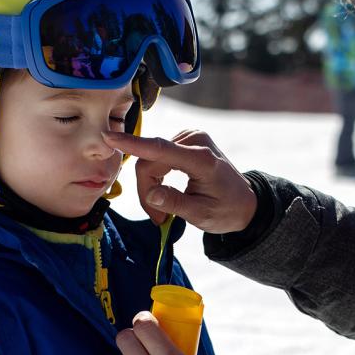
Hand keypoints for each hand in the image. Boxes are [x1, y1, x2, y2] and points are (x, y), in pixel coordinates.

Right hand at [102, 129, 257, 232]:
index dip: (133, 144)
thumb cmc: (225, 211)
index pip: (161, 149)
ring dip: (152, 186)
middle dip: (148, 191)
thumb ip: (175, 203)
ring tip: (164, 211)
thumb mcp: (201, 215)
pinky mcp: (186, 140)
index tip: (109, 136)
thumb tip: (151, 194)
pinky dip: (157, 177)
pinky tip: (167, 191)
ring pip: (151, 160)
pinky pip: (158, 156)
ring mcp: (191, 137)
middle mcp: (195, 141)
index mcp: (202, 160)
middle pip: (151, 162)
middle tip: (158, 218)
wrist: (245, 203)